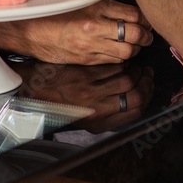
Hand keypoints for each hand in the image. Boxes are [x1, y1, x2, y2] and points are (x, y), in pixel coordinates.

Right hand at [0, 0, 152, 64]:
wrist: (29, 31)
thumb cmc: (54, 11)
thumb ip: (105, 4)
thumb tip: (129, 12)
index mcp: (94, 7)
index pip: (132, 14)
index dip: (145, 19)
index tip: (146, 19)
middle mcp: (94, 27)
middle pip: (134, 34)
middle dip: (145, 36)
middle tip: (147, 34)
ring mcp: (90, 45)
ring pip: (127, 51)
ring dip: (135, 48)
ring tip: (135, 44)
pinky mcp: (86, 59)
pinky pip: (113, 60)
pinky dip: (121, 57)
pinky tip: (119, 51)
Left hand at [15, 62, 154, 131]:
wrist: (34, 90)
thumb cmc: (60, 104)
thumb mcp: (84, 118)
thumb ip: (108, 114)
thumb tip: (131, 102)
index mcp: (99, 123)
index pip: (135, 112)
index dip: (147, 98)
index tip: (148, 87)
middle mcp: (97, 109)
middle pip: (136, 96)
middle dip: (146, 83)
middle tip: (147, 73)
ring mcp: (91, 91)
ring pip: (126, 79)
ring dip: (136, 71)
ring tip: (136, 66)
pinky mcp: (85, 74)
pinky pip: (111, 68)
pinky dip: (120, 63)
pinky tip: (121, 60)